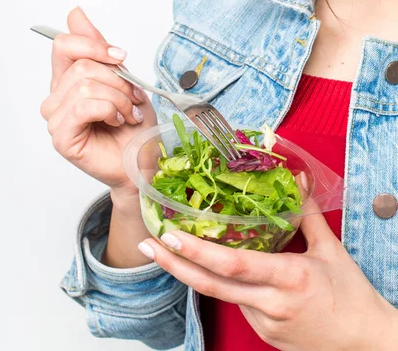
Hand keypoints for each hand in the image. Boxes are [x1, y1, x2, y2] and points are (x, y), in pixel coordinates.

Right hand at [41, 7, 156, 196]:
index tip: (121, 57)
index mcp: (66, 81)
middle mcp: (56, 98)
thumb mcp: (122, 78)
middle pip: (81, 66)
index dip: (94, 45)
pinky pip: (82, 107)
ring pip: (84, 86)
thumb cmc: (134, 127)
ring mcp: (56, 119)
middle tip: (132, 98)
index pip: (63, 45)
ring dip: (117, 98)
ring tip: (127, 113)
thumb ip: (97, 47)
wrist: (143, 162)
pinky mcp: (62, 137)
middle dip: (117, 80)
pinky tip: (116, 121)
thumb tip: (75, 13)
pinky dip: (108, 110)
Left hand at [138, 184, 397, 349]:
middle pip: (210, 285)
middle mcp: (270, 302)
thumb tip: (297, 179)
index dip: (197, 251)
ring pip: (220, 294)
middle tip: (146, 244)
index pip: (232, 265)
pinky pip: (236, 303)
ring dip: (192, 272)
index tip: (170, 236)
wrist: (366, 344)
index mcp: (289, 278)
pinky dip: (221, 285)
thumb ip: (307, 214)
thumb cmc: (352, 297)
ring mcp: (263, 321)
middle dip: (172, 264)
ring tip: (166, 251)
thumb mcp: (332, 251)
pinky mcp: (262, 332)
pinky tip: (211, 269)